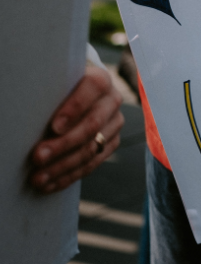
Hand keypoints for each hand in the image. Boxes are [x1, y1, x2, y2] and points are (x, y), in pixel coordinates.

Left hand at [29, 65, 124, 192]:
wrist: (75, 97)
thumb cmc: (57, 90)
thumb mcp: (54, 86)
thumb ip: (48, 94)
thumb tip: (23, 111)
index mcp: (100, 79)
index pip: (93, 87)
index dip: (75, 107)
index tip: (54, 127)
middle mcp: (112, 100)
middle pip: (92, 124)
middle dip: (63, 144)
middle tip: (37, 157)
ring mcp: (115, 123)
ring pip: (92, 148)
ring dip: (63, 166)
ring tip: (38, 178)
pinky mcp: (112, 142)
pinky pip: (93, 163)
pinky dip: (70, 175)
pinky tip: (50, 184)